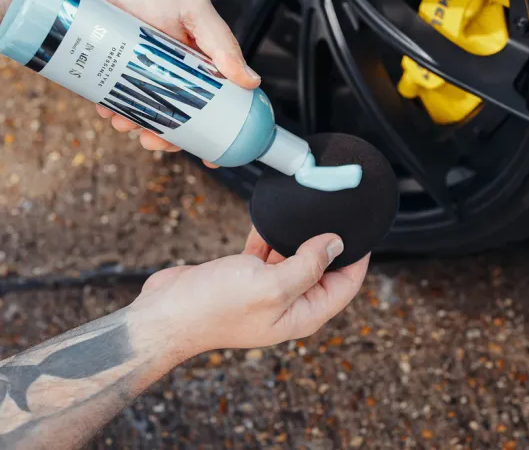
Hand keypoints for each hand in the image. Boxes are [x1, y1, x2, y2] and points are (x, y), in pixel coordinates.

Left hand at [90, 0, 259, 160]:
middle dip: (168, 136)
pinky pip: (120, 106)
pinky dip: (114, 113)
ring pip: (148, 117)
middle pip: (180, 119)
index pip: (218, 104)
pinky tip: (108, 107)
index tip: (212, 157)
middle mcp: (176, 75)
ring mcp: (146, 79)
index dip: (218, 133)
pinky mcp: (118, 81)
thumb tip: (249, 79)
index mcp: (202, 64)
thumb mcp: (195, 10)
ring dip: (138, 126)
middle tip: (154, 138)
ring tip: (124, 120)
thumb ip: (221, 42)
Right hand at [131, 229, 368, 360]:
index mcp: (302, 314)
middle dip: (326, 244)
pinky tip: (266, 224)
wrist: (167, 312)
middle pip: (321, 270)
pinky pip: (267, 253)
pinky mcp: (245, 276)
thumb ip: (308, 266)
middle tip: (330, 214)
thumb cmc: (215, 307)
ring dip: (295, 238)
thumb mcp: (271, 285)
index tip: (361, 231)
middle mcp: (288, 304)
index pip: (345, 286)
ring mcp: (266, 290)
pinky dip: (268, 237)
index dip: (357, 258)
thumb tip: (336, 244)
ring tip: (298, 215)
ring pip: (293, 258)